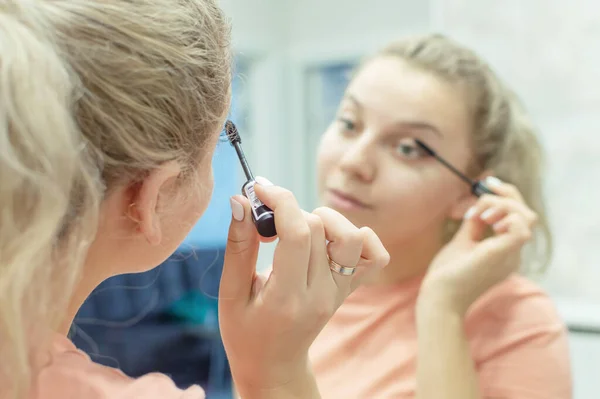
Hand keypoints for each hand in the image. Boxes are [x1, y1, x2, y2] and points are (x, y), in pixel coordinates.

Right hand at [219, 180, 388, 394]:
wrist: (274, 364)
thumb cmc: (245, 332)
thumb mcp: (231, 293)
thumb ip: (238, 247)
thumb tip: (241, 201)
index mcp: (288, 298)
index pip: (298, 234)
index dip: (280, 201)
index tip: (259, 189)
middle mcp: (322, 294)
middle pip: (320, 228)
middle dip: (290, 211)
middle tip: (267, 223)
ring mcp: (340, 292)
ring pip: (352, 236)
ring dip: (324, 220)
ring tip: (298, 231)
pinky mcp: (349, 289)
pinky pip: (375, 256)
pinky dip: (359, 238)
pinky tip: (330, 240)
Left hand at [419, 177, 536, 315]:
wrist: (439, 297)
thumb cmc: (448, 275)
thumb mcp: (463, 242)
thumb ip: (475, 226)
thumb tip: (480, 206)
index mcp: (505, 250)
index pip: (519, 217)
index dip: (507, 196)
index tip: (486, 183)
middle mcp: (513, 253)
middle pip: (526, 213)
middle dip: (505, 196)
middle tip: (481, 195)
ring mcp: (511, 255)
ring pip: (526, 216)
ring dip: (502, 205)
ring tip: (480, 215)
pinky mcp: (504, 255)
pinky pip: (522, 228)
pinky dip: (506, 216)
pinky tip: (487, 221)